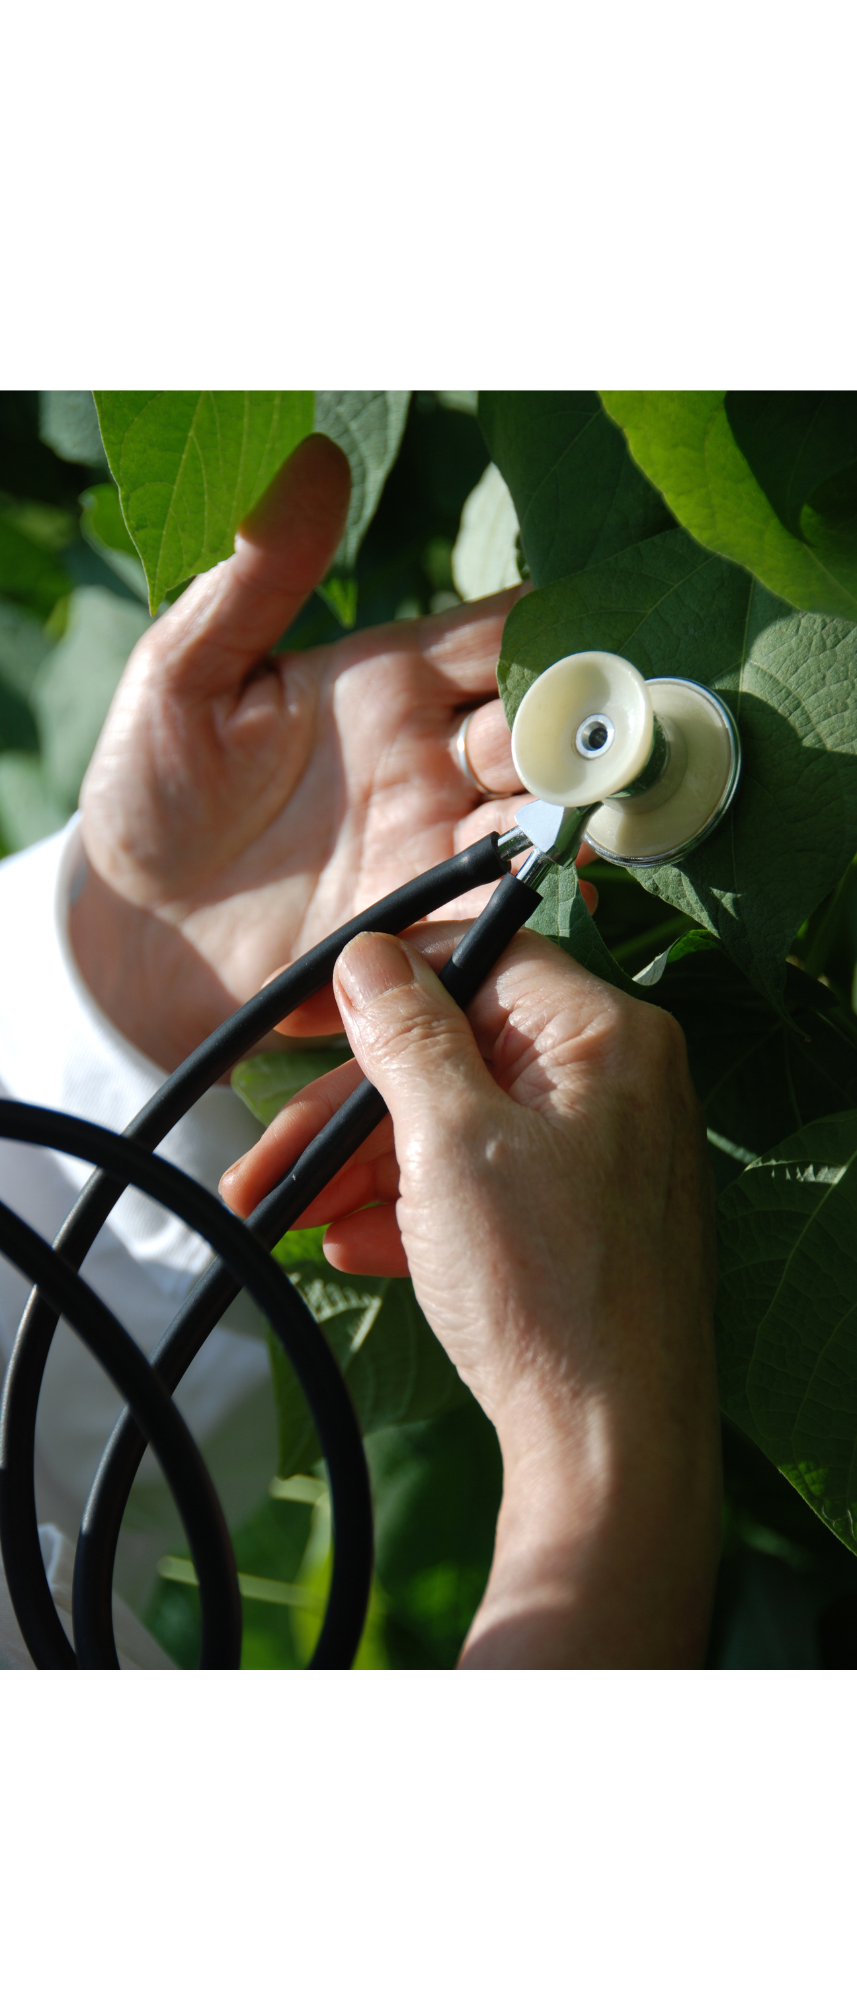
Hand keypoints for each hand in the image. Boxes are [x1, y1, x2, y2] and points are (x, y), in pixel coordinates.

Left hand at [71, 433, 594, 1069]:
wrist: (132, 930)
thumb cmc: (148, 786)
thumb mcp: (184, 669)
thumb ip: (258, 575)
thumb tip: (315, 455)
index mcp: (386, 679)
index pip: (500, 638)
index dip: (559, 631)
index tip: (616, 622)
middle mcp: (428, 755)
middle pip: (541, 724)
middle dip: (593, 719)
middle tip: (639, 716)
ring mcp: (433, 838)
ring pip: (541, 810)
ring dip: (583, 803)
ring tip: (621, 796)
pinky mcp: (425, 918)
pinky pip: (503, 899)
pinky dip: (543, 892)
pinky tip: (572, 880)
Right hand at [221, 926, 721, 1668]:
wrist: (608, 1446)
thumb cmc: (546, 1289)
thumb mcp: (450, 1143)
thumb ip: (407, 1036)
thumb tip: (370, 954)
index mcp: (604, 1037)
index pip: (480, 960)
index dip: (379, 983)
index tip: (298, 1015)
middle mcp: (616, 1082)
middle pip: (455, 1055)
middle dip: (347, 1111)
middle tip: (267, 1159)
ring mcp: (603, 1155)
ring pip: (457, 1127)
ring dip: (364, 1168)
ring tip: (285, 1215)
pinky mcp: (584, 1221)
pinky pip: (484, 1186)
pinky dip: (415, 1209)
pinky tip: (353, 1247)